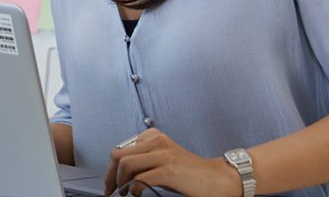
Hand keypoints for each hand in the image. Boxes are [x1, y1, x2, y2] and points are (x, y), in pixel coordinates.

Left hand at [104, 129, 241, 196]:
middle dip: (109, 176)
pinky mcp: (168, 169)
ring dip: (119, 182)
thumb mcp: (162, 160)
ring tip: (125, 193)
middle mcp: (156, 141)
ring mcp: (163, 154)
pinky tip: (137, 193)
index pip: (120, 149)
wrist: (219, 180)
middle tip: (111, 190)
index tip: (110, 183)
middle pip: (118, 155)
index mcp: (153, 137)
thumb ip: (143, 160)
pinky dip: (133, 188)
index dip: (110, 168)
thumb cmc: (190, 174)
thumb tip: (118, 173)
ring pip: (125, 164)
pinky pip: (139, 177)